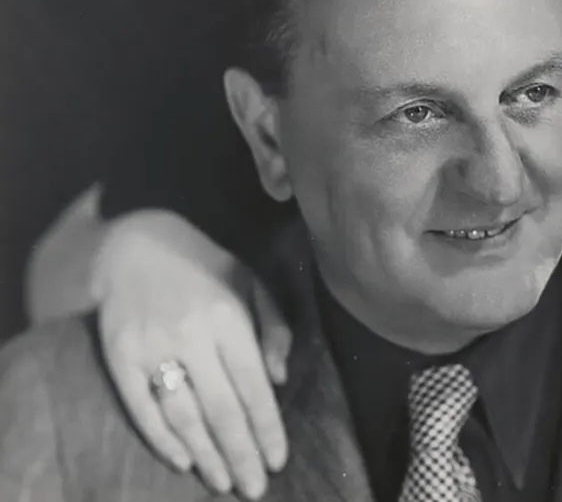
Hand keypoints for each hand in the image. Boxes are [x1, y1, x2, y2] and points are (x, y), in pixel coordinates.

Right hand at [92, 210, 290, 498]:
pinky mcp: (118, 356)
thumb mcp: (250, 283)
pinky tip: (182, 461)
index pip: (253, 386)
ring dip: (205, 456)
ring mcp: (151, 346)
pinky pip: (141, 408)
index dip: (267, 428)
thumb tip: (280, 380)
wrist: (135, 246)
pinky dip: (162, 439)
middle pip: (221, 409)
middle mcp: (191, 334)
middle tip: (254, 489)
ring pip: (182, 415)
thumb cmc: (205, 268)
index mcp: (229, 316)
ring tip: (223, 483)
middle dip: (240, 454)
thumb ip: (273, 327)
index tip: (278, 460)